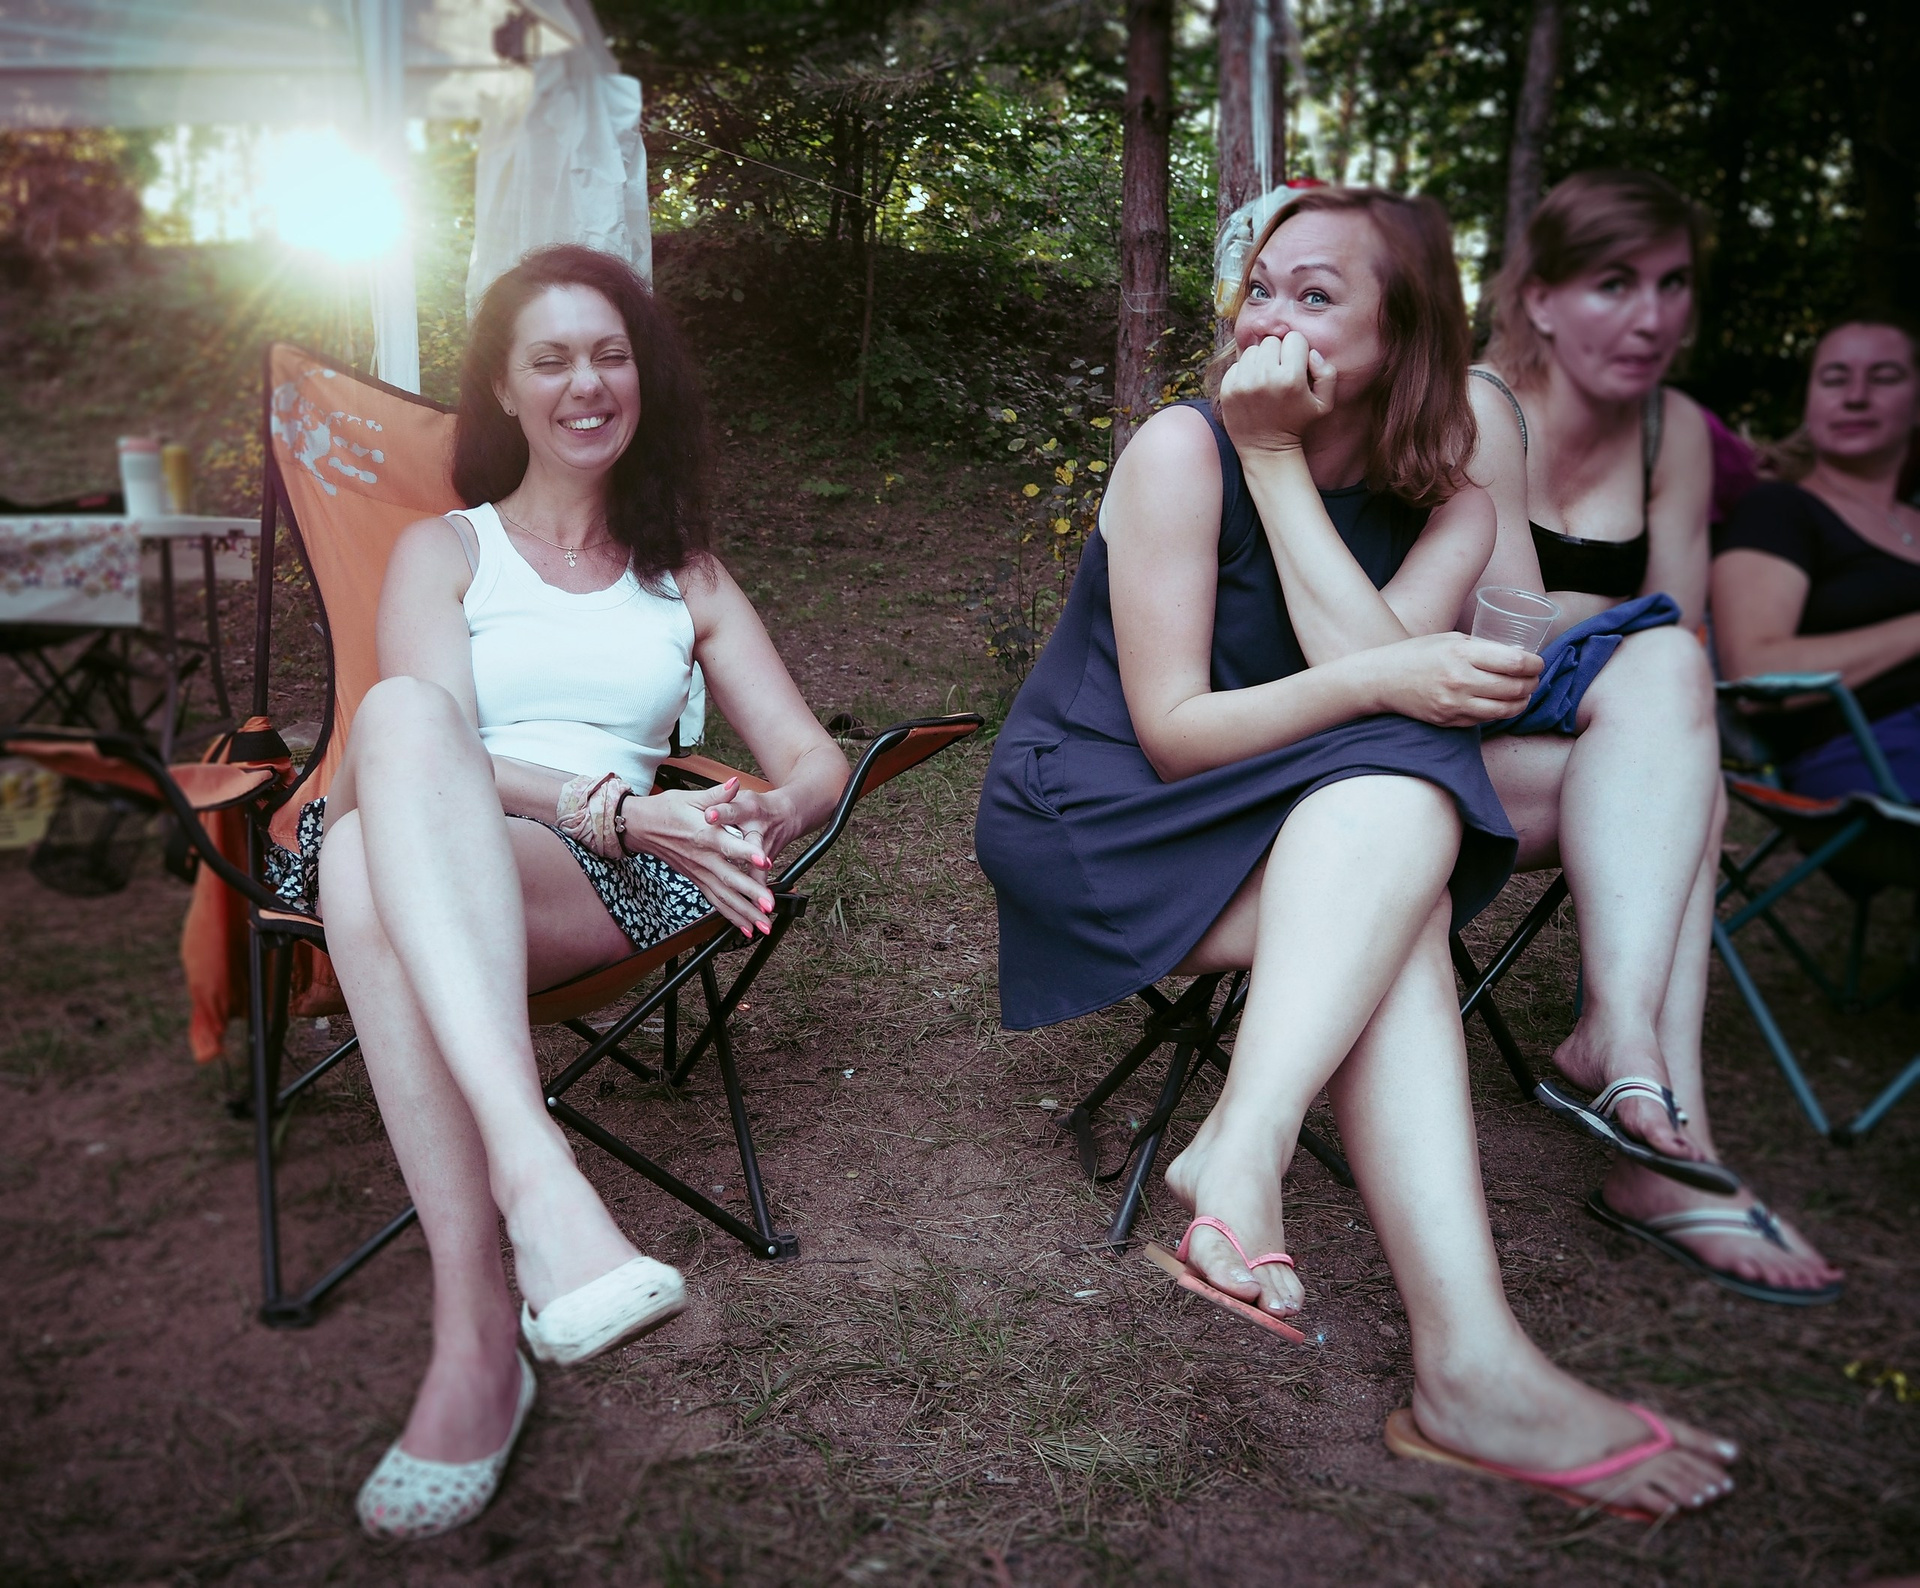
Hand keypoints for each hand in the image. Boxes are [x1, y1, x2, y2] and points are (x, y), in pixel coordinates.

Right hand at [623, 778, 776, 938]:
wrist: (641, 827)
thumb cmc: (667, 809)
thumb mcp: (692, 797)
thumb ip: (717, 794)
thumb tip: (735, 783)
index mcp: (704, 835)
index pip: (728, 846)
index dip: (747, 853)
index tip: (765, 860)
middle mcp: (703, 858)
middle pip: (730, 879)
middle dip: (751, 894)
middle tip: (770, 905)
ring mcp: (699, 872)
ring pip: (724, 896)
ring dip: (744, 912)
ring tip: (763, 926)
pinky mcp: (696, 880)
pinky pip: (715, 901)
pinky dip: (730, 915)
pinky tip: (745, 927)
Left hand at [1218, 331, 1336, 456]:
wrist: (1266, 449)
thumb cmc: (1297, 423)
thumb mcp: (1324, 403)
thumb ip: (1327, 373)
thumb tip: (1311, 353)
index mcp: (1291, 378)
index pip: (1294, 338)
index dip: (1298, 350)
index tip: (1296, 366)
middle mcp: (1265, 377)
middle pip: (1272, 341)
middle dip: (1278, 353)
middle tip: (1280, 372)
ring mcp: (1243, 383)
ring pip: (1253, 350)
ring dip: (1260, 360)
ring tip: (1266, 379)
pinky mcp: (1227, 388)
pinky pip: (1237, 364)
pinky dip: (1245, 371)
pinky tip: (1252, 388)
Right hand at [1358, 632, 1542, 726]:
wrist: (1382, 680)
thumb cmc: (1417, 654)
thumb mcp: (1450, 639)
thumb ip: (1482, 647)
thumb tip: (1516, 655)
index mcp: (1461, 654)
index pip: (1514, 662)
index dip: (1534, 664)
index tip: (1538, 663)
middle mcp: (1460, 681)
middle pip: (1515, 688)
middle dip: (1532, 683)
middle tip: (1534, 679)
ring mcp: (1455, 704)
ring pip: (1506, 709)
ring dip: (1521, 701)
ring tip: (1523, 693)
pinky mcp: (1450, 721)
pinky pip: (1486, 719)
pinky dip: (1499, 711)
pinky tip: (1500, 703)